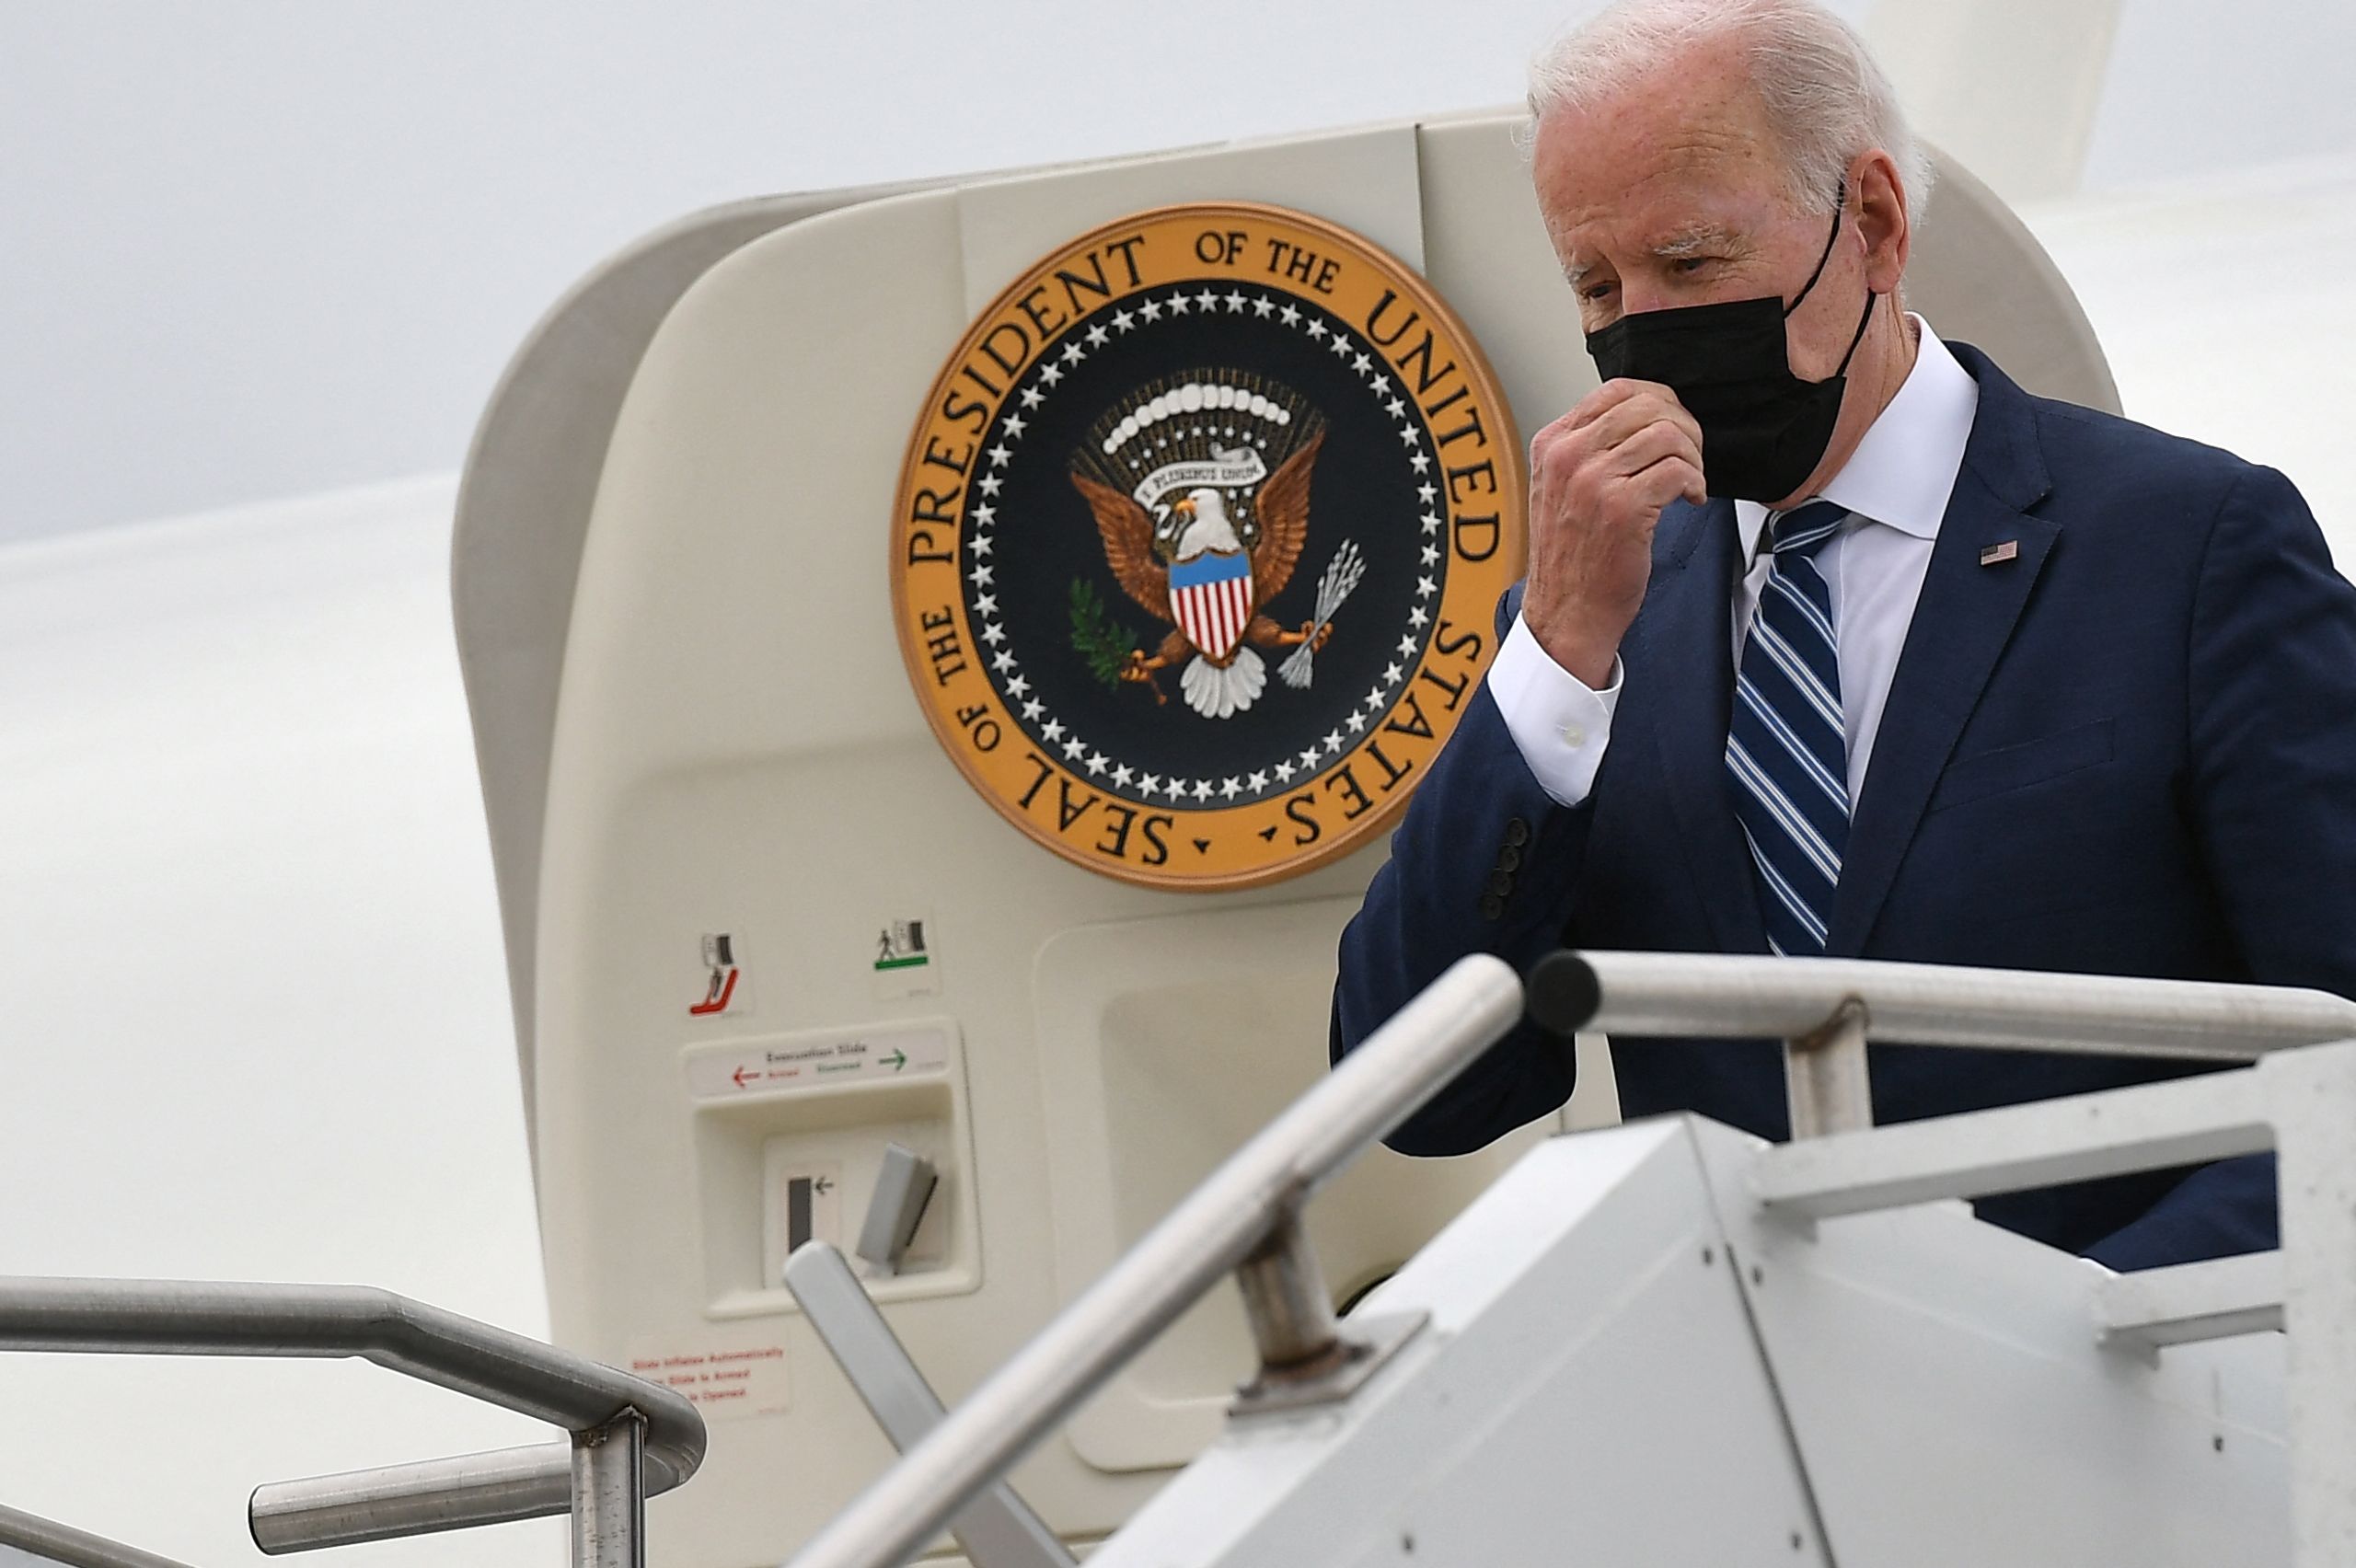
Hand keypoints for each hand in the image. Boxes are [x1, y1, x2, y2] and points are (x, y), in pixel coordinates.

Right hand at [1521, 380, 1704, 686]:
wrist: (1566, 613)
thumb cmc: (1571, 557)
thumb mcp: (1561, 489)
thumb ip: (1590, 449)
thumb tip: (1646, 416)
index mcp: (1552, 444)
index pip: (1616, 390)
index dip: (1659, 402)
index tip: (1674, 426)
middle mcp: (1568, 456)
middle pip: (1648, 406)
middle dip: (1683, 427)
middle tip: (1691, 456)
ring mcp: (1593, 481)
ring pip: (1669, 434)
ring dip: (1693, 457)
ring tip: (1690, 482)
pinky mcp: (1623, 508)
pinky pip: (1679, 470)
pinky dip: (1695, 483)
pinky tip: (1690, 501)